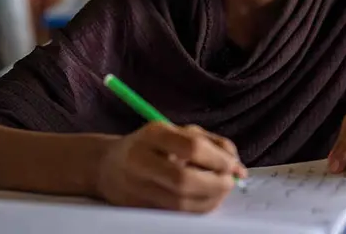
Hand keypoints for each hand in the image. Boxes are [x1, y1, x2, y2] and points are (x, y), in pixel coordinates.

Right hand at [95, 123, 246, 212]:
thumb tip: (238, 167)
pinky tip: (204, 200)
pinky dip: (196, 209)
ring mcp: (135, 186)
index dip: (218, 159)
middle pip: (184, 180)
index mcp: (154, 134)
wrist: (107, 165)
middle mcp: (140, 159)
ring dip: (209, 200)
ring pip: (180, 203)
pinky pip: (174, 213)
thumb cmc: (153, 145)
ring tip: (220, 191)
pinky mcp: (137, 207)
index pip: (192, 147)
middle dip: (215, 184)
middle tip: (230, 182)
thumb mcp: (180, 132)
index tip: (233, 165)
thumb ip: (212, 144)